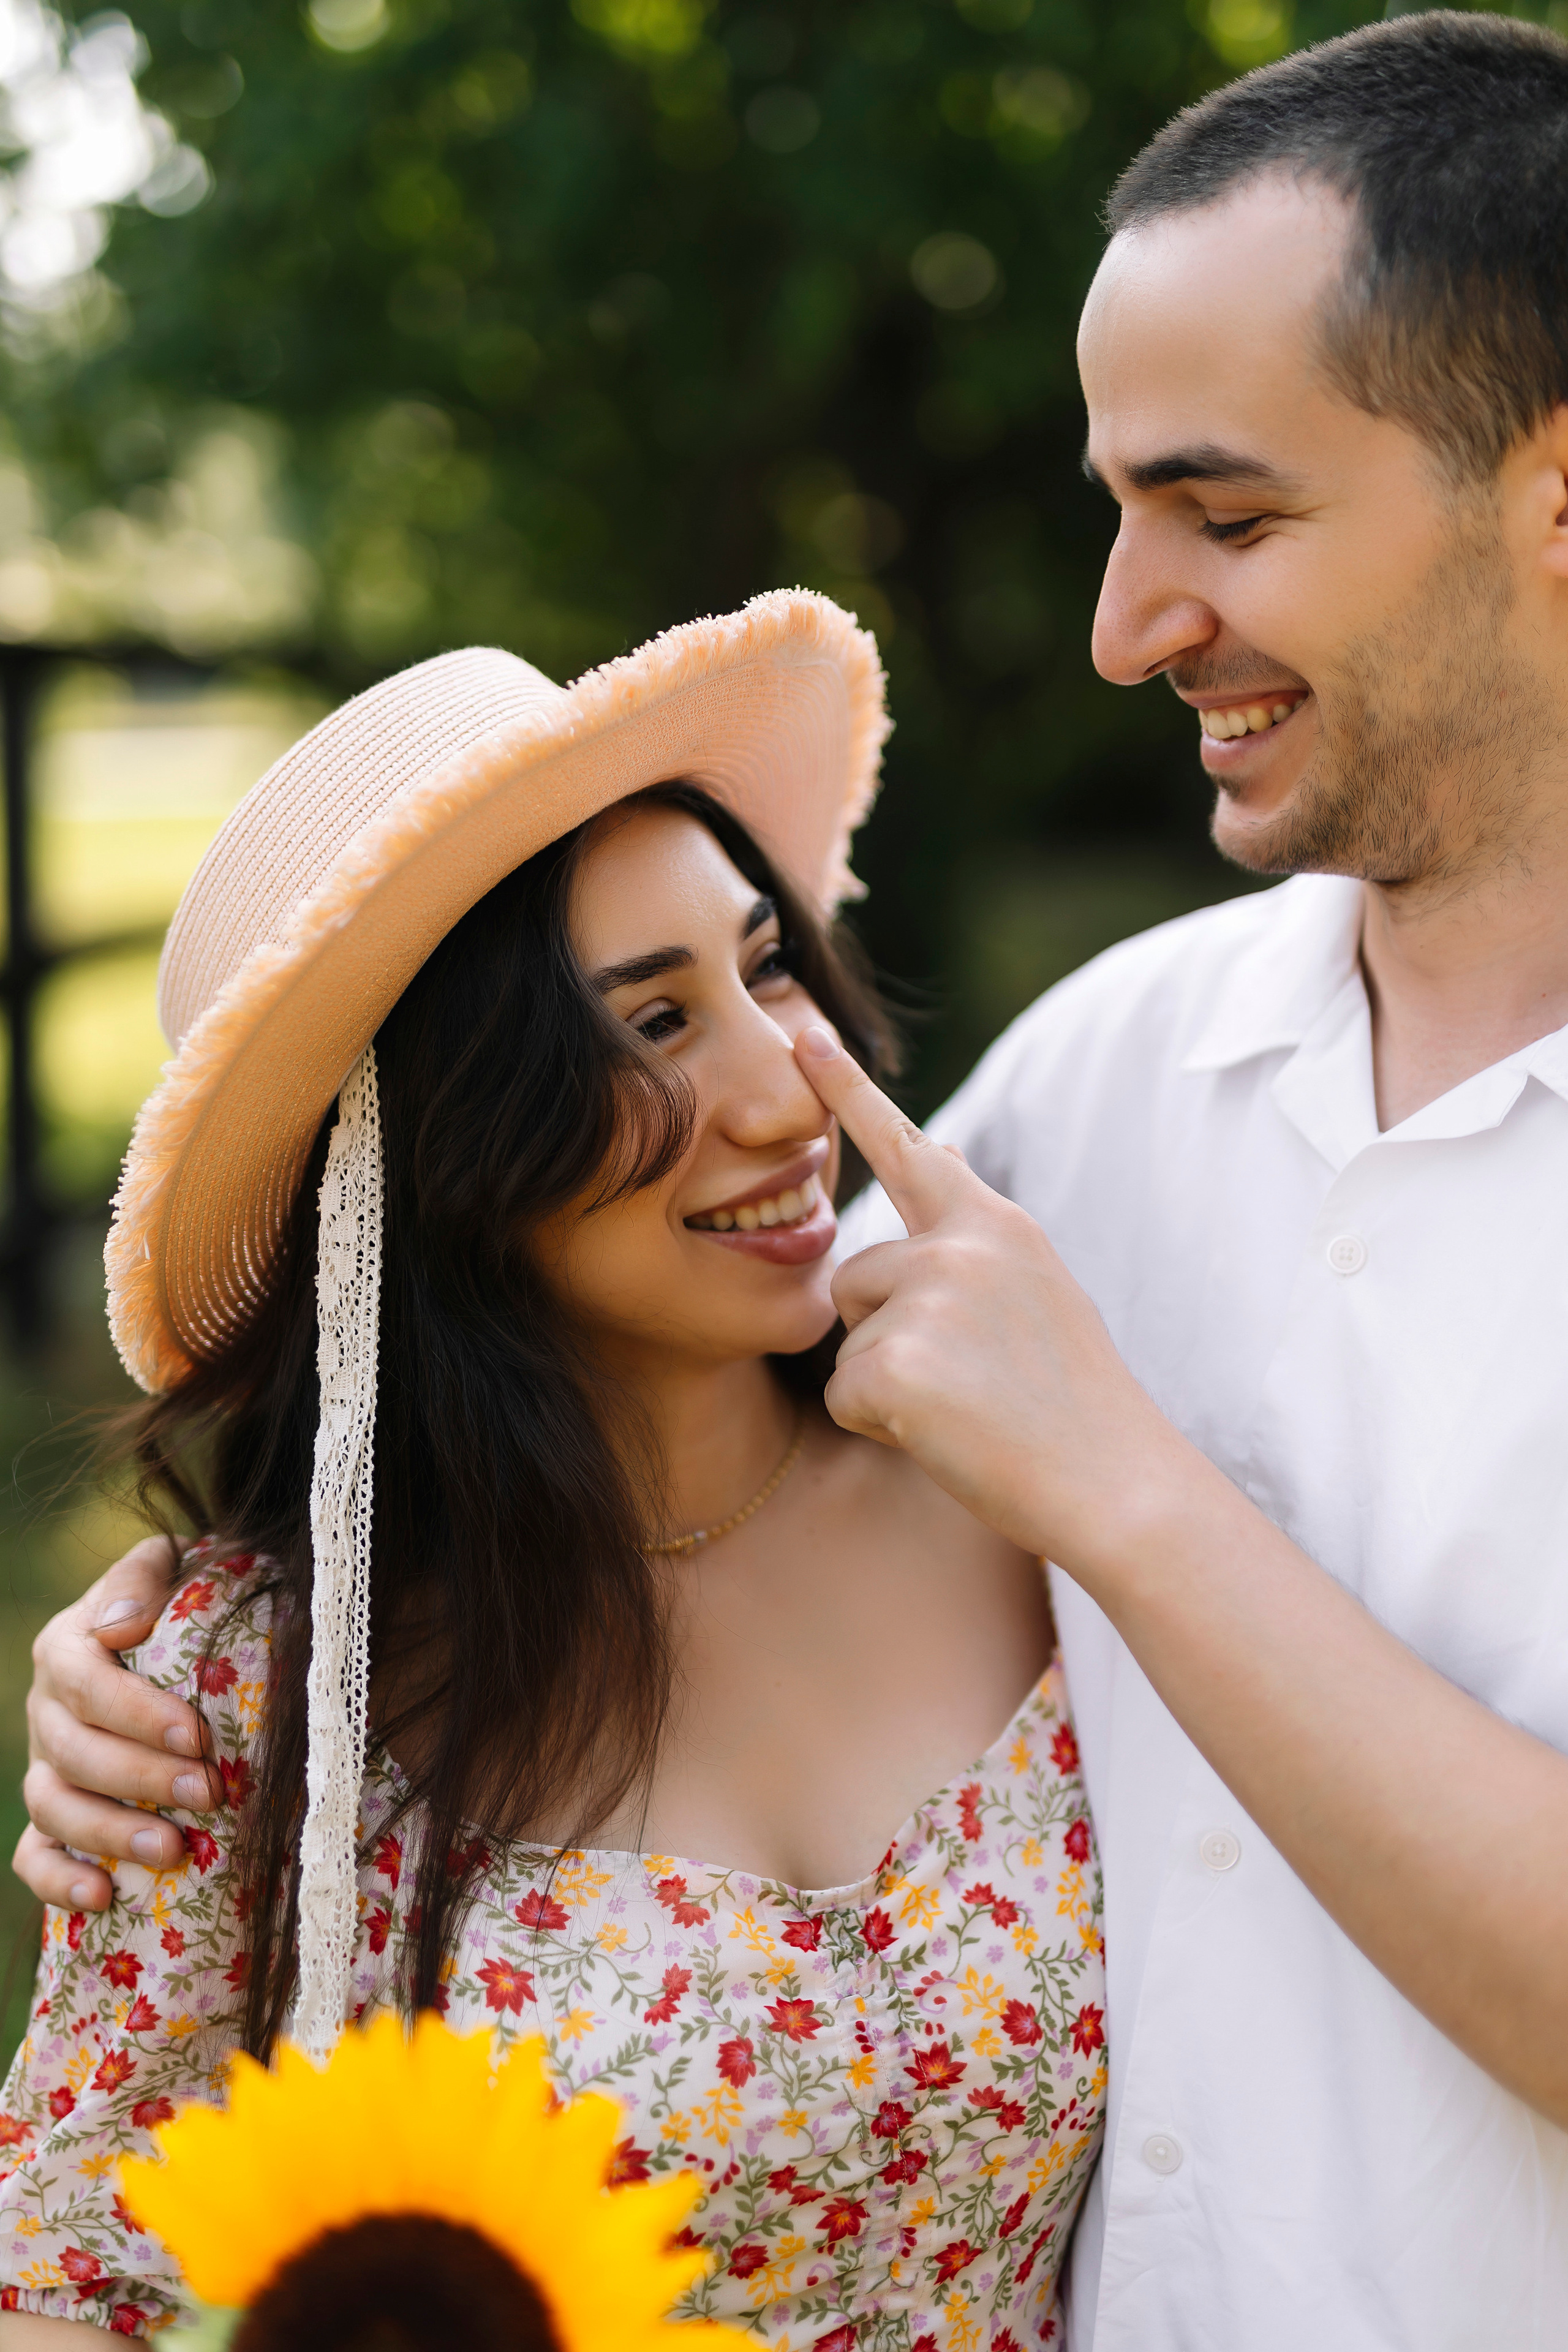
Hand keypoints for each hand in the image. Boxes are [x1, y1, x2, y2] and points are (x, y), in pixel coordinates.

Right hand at [15, 1536, 220, 1911]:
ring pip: (54, 1809)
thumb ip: (142, 1576)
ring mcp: (44, 1768)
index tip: (197, 1736)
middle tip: (209, 1793)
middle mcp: (46, 1712)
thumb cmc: (177, 1600)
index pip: (88, 1685)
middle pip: (77, 1754)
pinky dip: (59, 1881)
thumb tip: (122, 1620)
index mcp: (67, 1649)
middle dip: (143, 1779)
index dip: (138, 1714)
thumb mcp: (165, 1566)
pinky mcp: (48, 1817)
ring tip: (173, 1848)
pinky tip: (103, 1897)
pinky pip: (34, 1857)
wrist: (169, 1637)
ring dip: (110, 1834)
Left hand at [795, 1026, 1195, 1572]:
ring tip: (968, 1406)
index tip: (801, 1036)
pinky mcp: (893, 1364)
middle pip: (859, 1273)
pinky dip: (884, 1428)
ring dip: (887, 1380)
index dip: (848, 1092)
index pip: (907, 1148)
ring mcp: (925, 1300)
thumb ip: (973, 1231)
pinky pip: (845, 1396)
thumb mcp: (1037, 1287)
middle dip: (889, 1329)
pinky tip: (951, 1435)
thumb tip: (932, 1149)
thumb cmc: (1076, 1401)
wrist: (1116, 1483)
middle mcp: (957, 1246)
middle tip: (975, 1379)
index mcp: (996, 1225)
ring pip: (850, 1337)